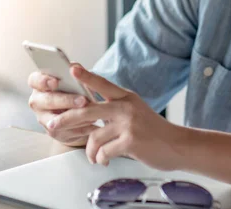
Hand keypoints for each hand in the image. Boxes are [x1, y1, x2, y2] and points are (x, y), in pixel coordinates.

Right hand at [28, 64, 97, 146]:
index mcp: (38, 84)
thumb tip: (76, 68)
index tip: (55, 82)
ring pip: (55, 120)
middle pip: (47, 101)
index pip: (34, 80)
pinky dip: (80, 128)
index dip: (43, 81)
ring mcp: (42, 118)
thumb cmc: (73, 88)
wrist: (76, 109)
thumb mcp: (74, 78)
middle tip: (83, 100)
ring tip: (92, 115)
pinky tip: (92, 124)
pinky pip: (65, 131)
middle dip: (66, 100)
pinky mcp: (52, 131)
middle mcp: (37, 101)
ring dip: (75, 118)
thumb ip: (74, 71)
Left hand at [48, 66, 184, 169]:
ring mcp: (128, 124)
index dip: (86, 76)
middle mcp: (126, 107)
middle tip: (53, 125)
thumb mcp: (136, 112)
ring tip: (92, 156)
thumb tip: (89, 114)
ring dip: (89, 150)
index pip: (103, 83)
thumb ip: (115, 109)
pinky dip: (100, 158)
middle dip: (67, 118)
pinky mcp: (131, 141)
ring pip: (94, 136)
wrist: (177, 145)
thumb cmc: (154, 131)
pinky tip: (103, 161)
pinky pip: (104, 151)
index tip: (72, 68)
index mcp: (127, 97)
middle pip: (87, 110)